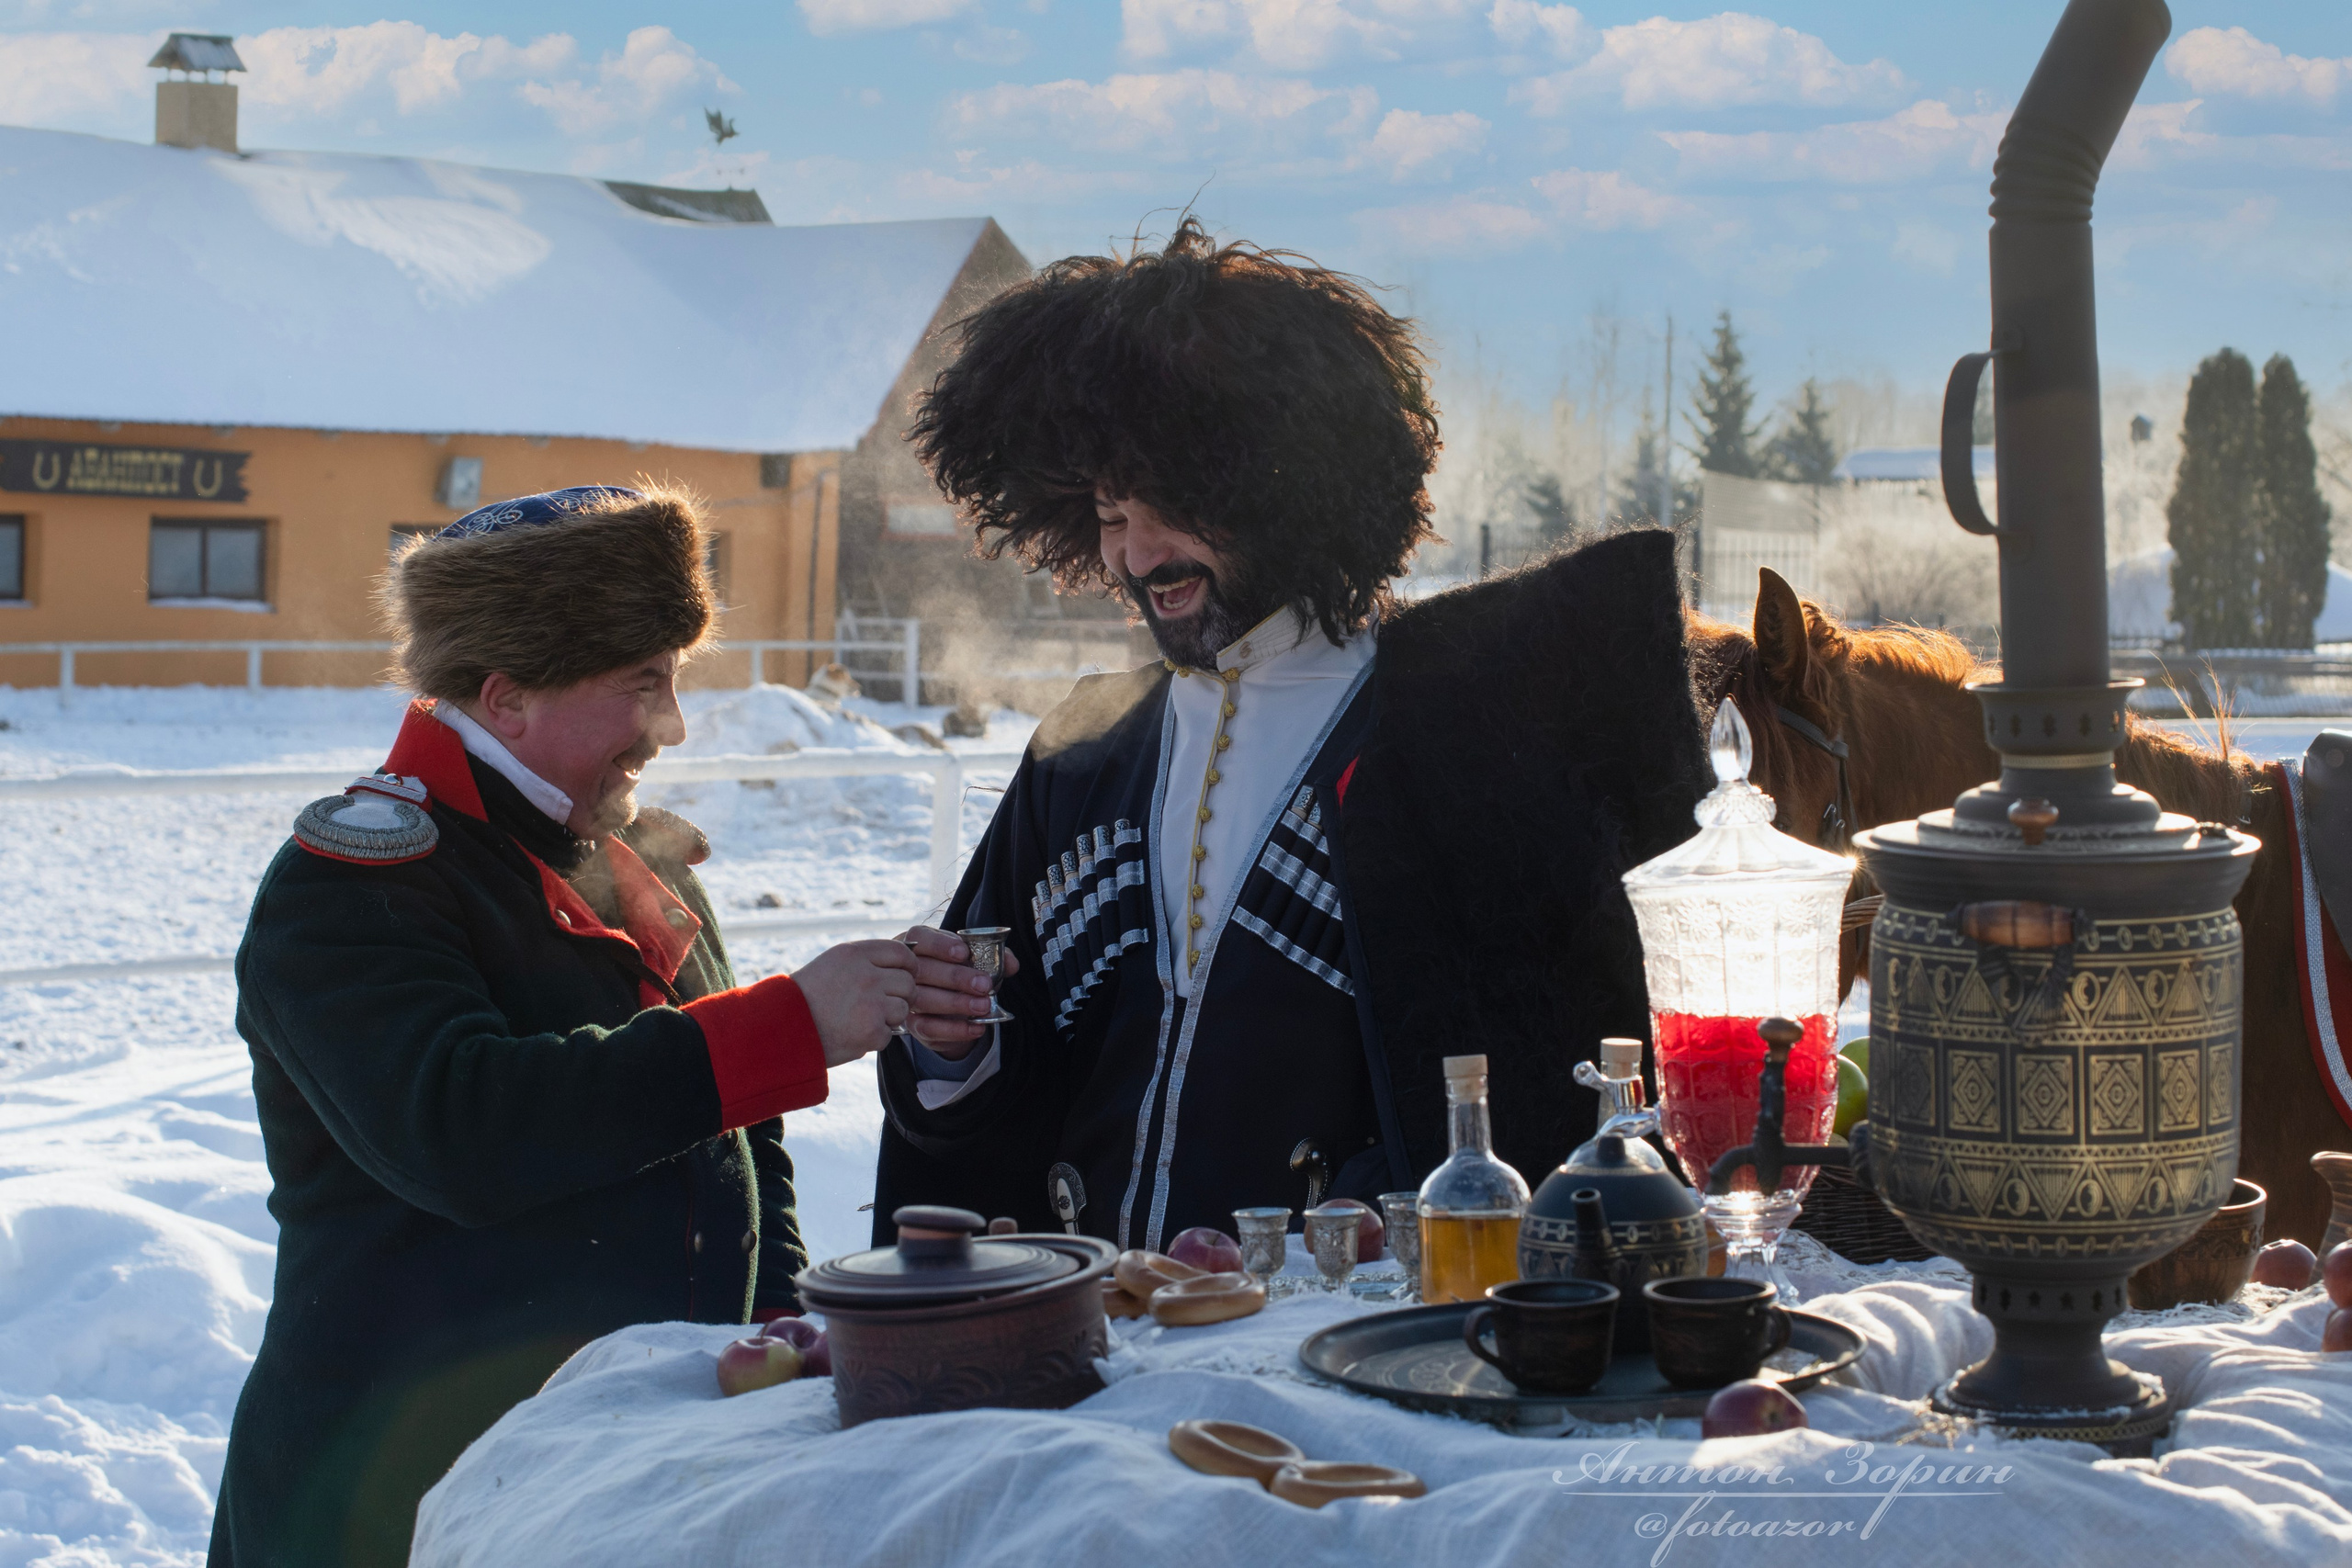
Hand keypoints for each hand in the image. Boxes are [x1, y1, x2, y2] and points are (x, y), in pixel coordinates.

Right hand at [792, 940, 918, 1066]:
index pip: (902, 952)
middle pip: (908, 981)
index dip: (908, 965)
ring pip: (903, 1008)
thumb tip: (908, 961)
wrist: (782, 1027)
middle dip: (901, 994)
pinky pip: (890, 1033)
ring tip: (863, 1018)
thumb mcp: (834, 963)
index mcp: (855, 953)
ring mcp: (871, 1004)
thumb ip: (868, 959)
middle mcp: (866, 975)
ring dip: (890, 1017)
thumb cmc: (810, 995)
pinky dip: (876, 1037)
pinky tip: (854, 1033)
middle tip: (881, 1003)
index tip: (902, 975)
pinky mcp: (872, 1031)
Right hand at [899, 926, 1020, 1060]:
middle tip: (984, 984)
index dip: (940, 945)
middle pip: (922, 970)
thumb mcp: (980, 962)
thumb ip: (996, 957)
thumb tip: (1010, 962)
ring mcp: (907, 997)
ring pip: (924, 999)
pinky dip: (955, 1029)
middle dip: (956, 977)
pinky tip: (977, 1027)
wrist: (954, 1010)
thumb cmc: (963, 975)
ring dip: (957, 1003)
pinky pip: (928, 1027)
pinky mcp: (912, 1024)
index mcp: (919, 945)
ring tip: (984, 1006)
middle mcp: (907, 970)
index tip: (963, 953)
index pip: (919, 937)